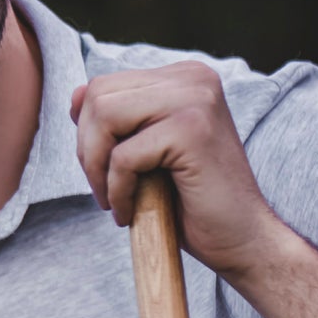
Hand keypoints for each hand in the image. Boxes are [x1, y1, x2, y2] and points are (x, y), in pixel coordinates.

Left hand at [70, 60, 287, 280]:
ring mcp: (196, 99)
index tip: (103, 170)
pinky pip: (122, 157)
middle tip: (104, 189)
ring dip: (96, 169)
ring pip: (104, 118)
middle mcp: (193, 78)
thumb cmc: (191, 201)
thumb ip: (116, 121)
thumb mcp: (145, 152)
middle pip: (99, 97)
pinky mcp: (192, 131)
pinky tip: (130, 213)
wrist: (241, 240)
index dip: (88, 133)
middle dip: (87, 150)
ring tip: (114, 200)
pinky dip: (117, 191)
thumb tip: (76, 94)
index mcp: (183, 77)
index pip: (104, 86)